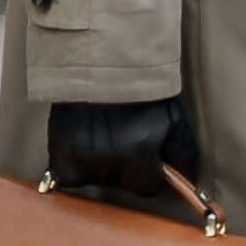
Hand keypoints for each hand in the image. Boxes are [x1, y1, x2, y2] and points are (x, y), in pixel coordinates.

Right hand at [45, 94, 205, 206]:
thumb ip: (182, 153)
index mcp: (139, 156)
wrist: (98, 58)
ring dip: (99, 166)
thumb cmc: (140, 87)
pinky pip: (67, 174)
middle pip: (121, 183)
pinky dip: (73, 165)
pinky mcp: (59, 152)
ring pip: (95, 179)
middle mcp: (109, 163)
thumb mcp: (173, 118)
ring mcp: (80, 159)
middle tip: (122, 140)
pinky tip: (80, 144)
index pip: (148, 187)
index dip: (149, 171)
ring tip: (100, 138)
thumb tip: (186, 179)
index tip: (145, 157)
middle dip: (125, 168)